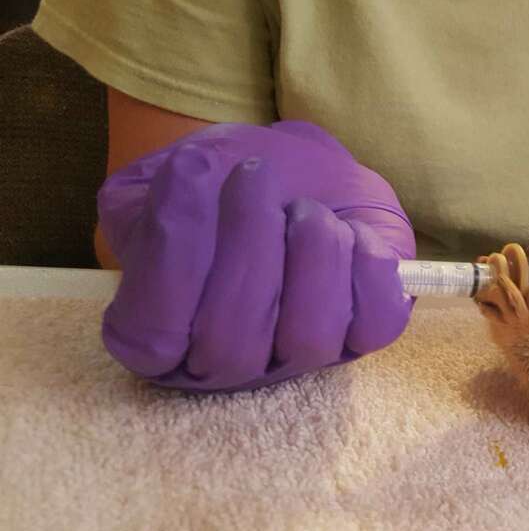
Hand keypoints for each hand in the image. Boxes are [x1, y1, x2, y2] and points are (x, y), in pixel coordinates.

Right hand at [98, 121, 414, 391]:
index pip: (150, 338)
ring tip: (302, 204)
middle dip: (247, 242)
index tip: (188, 171)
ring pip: (309, 338)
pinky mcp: (361, 335)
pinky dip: (367, 267)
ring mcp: (297, 356)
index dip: (172, 258)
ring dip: (311, 254)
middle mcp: (226, 363)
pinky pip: (376, 323)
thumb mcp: (173, 177)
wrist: (291, 168)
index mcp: (159, 336)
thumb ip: (160, 195)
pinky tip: (351, 228)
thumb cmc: (224, 178)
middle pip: (231, 344)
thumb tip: (187, 189)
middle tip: (252, 174)